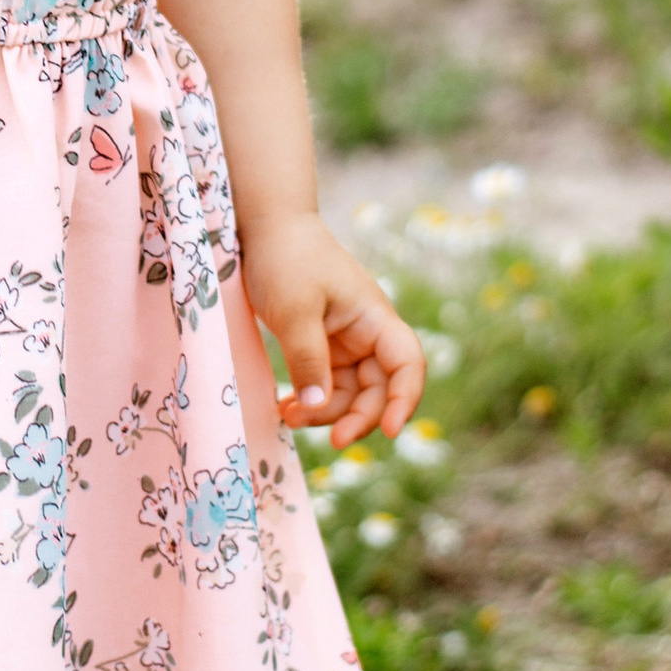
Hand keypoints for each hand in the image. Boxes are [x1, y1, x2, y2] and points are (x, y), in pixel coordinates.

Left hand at [241, 211, 424, 449]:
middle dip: (355, 417)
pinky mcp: (320, 347)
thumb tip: (316, 408)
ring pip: (349, 393)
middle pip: (378, 390)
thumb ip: (308, 360)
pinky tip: (286, 407)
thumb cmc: (286, 258)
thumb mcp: (295, 309)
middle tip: (330, 443)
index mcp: (375, 318)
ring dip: (325, 412)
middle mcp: (367, 334)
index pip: (407, 365)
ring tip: (288, 416)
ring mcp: (344, 343)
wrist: (263, 227)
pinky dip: (309, 400)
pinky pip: (324, 384)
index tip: (390, 432)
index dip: (405, 401)